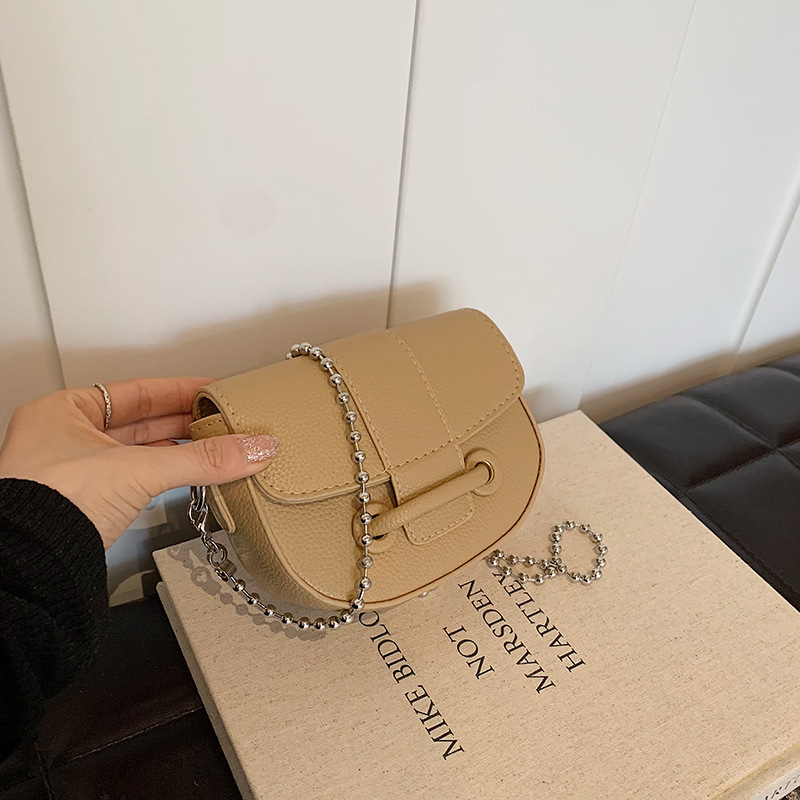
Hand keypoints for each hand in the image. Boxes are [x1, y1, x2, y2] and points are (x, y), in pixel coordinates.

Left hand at [0, 377, 278, 549]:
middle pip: (140, 421)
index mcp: (63, 412)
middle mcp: (65, 438)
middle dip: (184, 422)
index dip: (178, 390)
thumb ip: (201, 458)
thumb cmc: (50, 504)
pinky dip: (165, 474)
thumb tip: (251, 448)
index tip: (210, 390)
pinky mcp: (87, 503)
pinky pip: (136, 478)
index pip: (135, 391)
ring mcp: (75, 472)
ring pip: (139, 452)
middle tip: (222, 420)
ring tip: (216, 446)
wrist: (30, 564)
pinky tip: (188, 474)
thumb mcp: (139, 468)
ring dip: (178, 450)